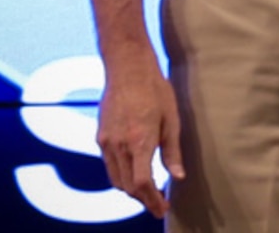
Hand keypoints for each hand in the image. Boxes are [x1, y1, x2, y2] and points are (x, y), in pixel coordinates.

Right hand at [95, 54, 184, 218]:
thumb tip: (177, 177)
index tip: (162, 210)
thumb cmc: (155, 89)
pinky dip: (120, 176)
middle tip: (157, 205)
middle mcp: (119, 145)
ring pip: (115, 179)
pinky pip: (109, 165)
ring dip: (130, 190)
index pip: (142, 183)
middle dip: (143, 200)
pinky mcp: (101, 136)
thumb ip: (172, 150)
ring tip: (148, 193)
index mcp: (140, 141)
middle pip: (127, 186)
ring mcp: (106, 141)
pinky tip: (133, 173)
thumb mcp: (172, 119)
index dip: (152, 201)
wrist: (127, 68)